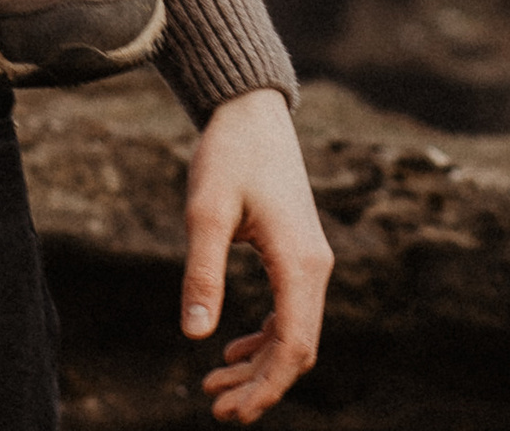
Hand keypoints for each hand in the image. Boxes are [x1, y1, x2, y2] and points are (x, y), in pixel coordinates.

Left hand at [182, 87, 332, 421]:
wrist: (251, 110)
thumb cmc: (228, 153)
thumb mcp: (206, 211)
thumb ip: (202, 271)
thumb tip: (194, 334)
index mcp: (299, 262)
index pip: (293, 346)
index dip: (265, 386)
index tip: (230, 411)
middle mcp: (315, 267)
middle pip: (297, 349)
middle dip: (260, 386)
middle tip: (215, 408)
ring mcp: (310, 261)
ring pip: (294, 335)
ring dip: (260, 366)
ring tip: (215, 387)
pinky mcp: (298, 254)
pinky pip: (290, 313)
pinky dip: (265, 339)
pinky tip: (232, 350)